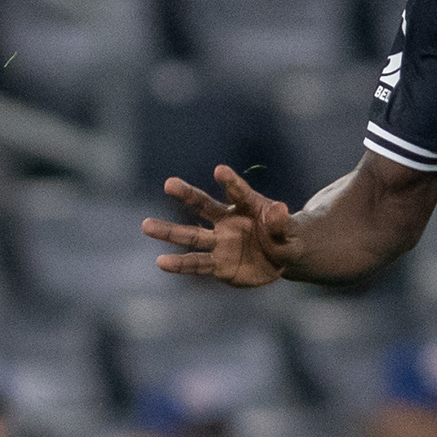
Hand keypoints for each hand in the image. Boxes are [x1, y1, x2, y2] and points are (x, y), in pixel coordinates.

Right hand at [143, 165, 296, 288]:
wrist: (280, 258)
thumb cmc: (285, 237)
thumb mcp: (291, 232)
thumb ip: (282, 223)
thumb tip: (279, 209)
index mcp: (248, 206)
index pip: (239, 192)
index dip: (230, 182)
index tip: (219, 171)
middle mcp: (228, 221)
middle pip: (204, 206)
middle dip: (187, 194)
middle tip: (169, 183)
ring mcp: (220, 242)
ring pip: (192, 236)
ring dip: (170, 231)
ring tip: (146, 225)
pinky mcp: (218, 265)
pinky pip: (197, 264)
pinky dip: (180, 264)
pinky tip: (161, 262)